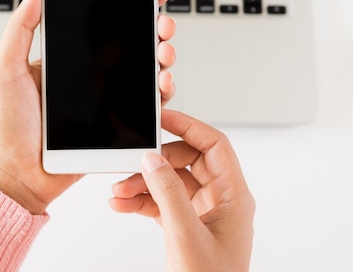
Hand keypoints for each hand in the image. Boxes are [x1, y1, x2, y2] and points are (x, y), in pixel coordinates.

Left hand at [0, 0, 176, 214]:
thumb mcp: (6, 69)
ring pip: (146, 71)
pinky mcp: (117, 124)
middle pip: (134, 44)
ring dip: (163, 56)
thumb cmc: (7, 125)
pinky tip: (162, 83)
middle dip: (157, 28)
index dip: (132, 3)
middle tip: (164, 24)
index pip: (104, 23)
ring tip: (165, 52)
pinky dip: (161, 93)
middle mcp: (92, 74)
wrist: (17, 173)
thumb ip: (20, 28)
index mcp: (69, 57)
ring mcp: (106, 98)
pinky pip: (146, 106)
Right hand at [110, 109, 254, 271]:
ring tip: (118, 191)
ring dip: (142, 184)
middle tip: (132, 164)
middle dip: (156, 163)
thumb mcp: (186, 234)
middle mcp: (219, 201)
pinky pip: (161, 203)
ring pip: (170, 183)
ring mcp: (201, 214)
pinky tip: (121, 205)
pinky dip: (141, 202)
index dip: (189, 127)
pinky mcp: (185, 226)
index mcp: (233, 196)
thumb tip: (152, 159)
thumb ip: (168, 192)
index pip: (214, 145)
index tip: (163, 117)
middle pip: (187, 162)